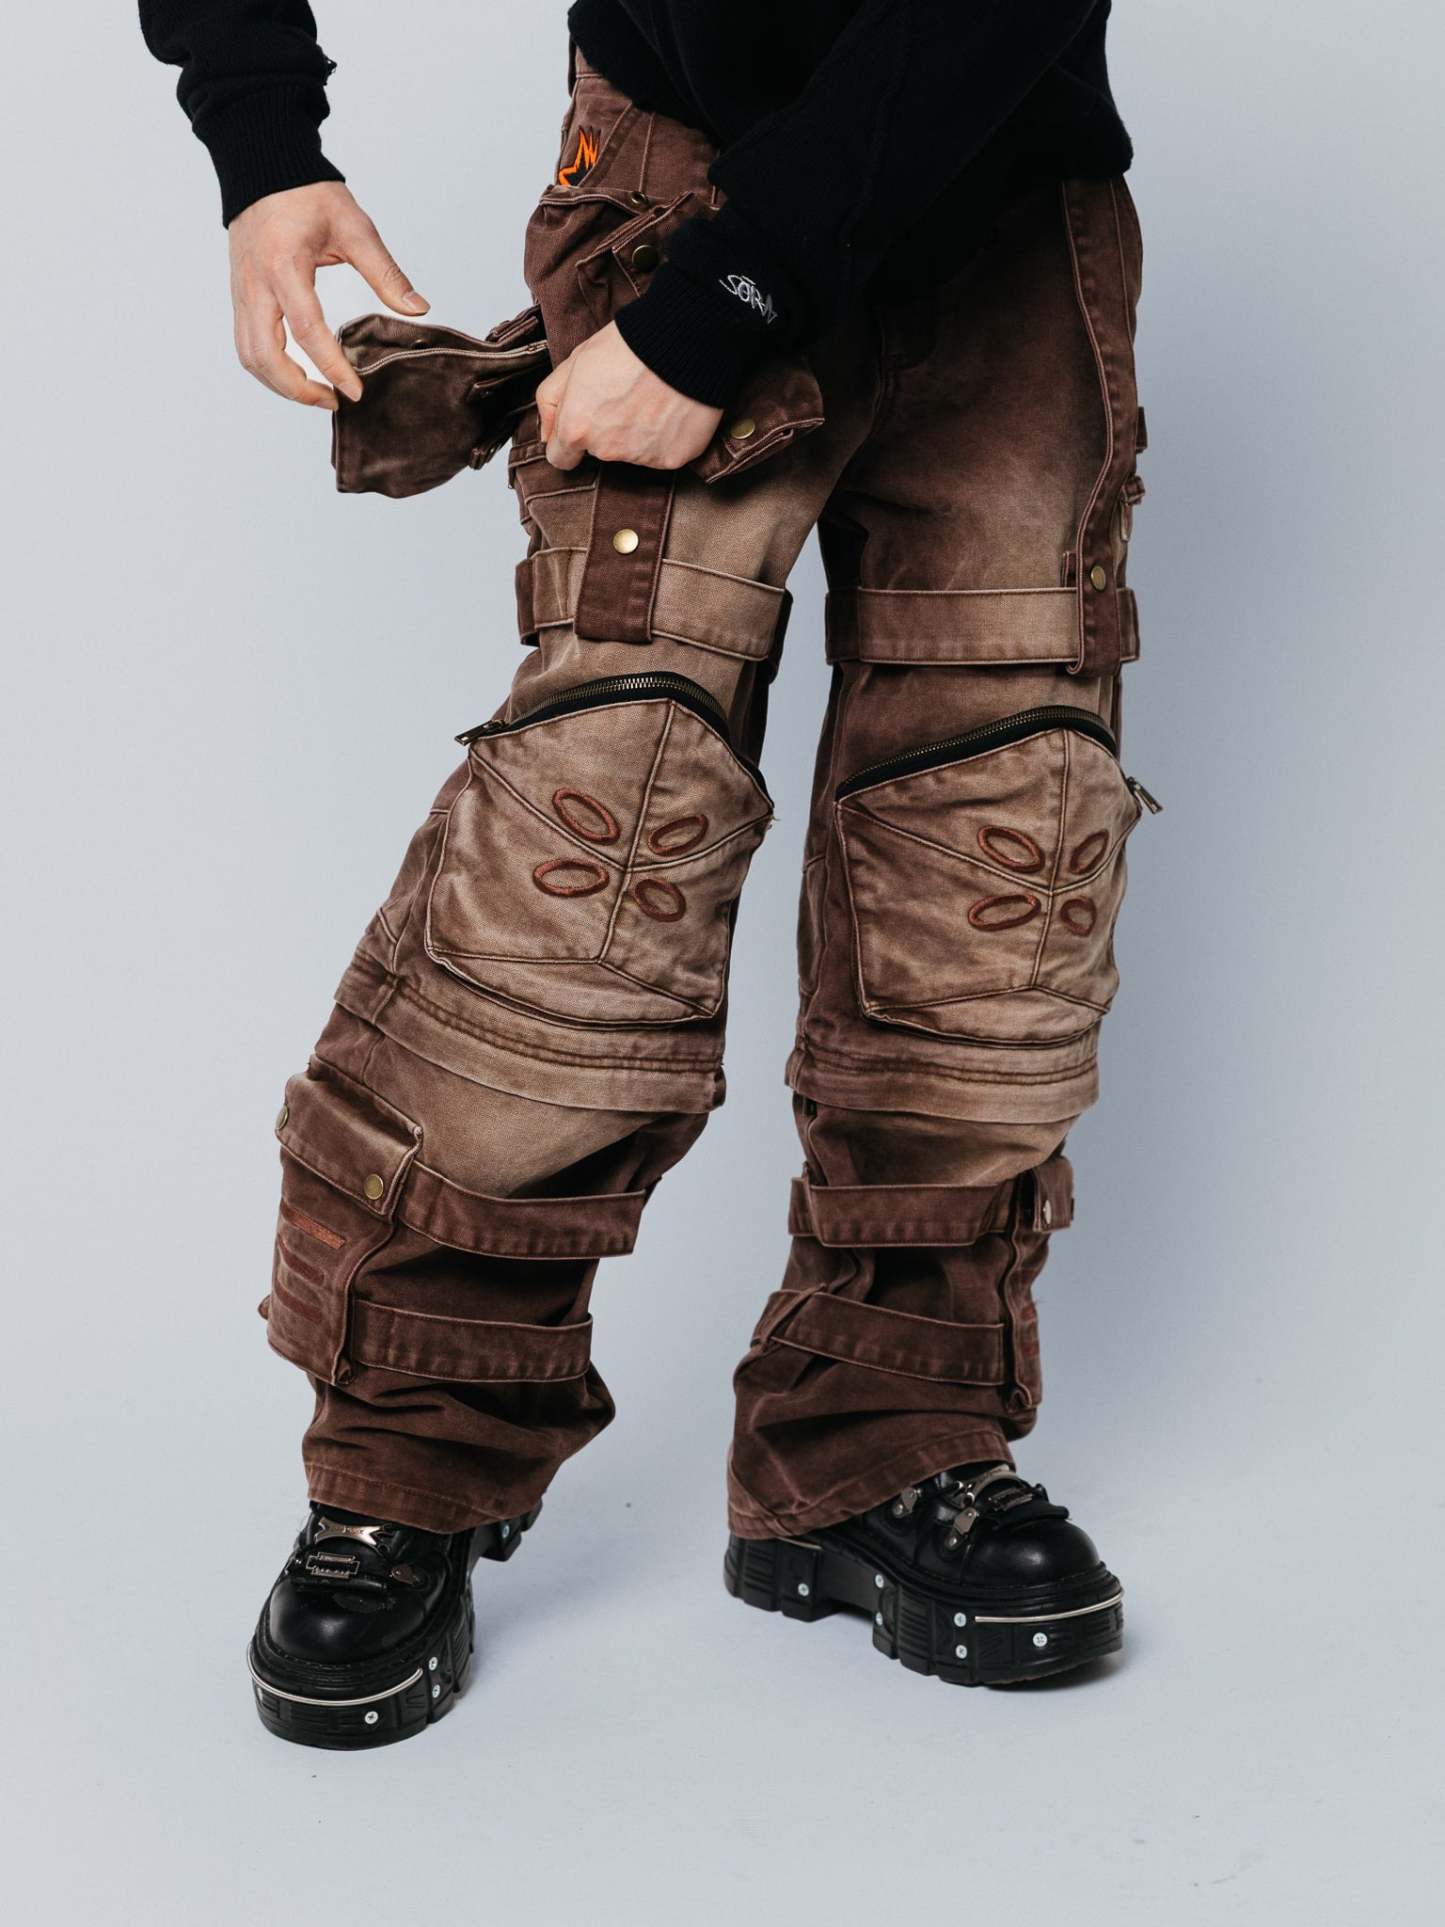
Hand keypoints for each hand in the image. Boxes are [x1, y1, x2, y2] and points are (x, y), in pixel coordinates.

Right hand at [228, 182, 428, 408]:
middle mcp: (255, 283)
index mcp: (284, 265)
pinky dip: (268, 368)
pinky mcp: (239, 295)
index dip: (331, 367)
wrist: (261, 167)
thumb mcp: (354, 227)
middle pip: (265, 356)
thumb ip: (386, 272)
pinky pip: (246, 344)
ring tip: (317, 394)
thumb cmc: (305, 192)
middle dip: (299, 390)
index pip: (307, 330)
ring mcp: (241, 292)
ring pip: (249, 356)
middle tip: (335, 401)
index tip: (354, 391)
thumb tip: (418, 309)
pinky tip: (295, 375)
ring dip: (280, 385)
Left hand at [536, 322, 721, 469]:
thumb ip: (551, 400)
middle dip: (606, 430)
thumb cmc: (629, 345)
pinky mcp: (673, 458)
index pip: (560, 458)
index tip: (582, 424)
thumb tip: (547, 434)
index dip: (569, 440)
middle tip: (625, 395)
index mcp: (577, 428)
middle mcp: (607, 450)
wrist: (684, 340)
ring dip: (637, 432)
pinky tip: (670, 409)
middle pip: (599, 451)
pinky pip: (663, 453)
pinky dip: (665, 436)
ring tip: (651, 398)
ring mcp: (641, 458)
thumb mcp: (576, 360)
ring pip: (631, 452)